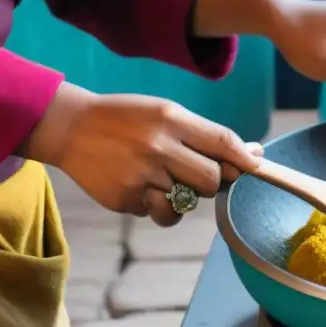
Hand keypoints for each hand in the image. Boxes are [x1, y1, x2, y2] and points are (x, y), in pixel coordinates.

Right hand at [23, 83, 262, 225]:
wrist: (70, 127)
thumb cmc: (129, 119)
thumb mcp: (166, 113)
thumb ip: (207, 135)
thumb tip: (254, 154)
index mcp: (171, 119)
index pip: (222, 141)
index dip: (244, 158)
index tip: (255, 166)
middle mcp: (157, 147)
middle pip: (211, 180)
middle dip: (211, 181)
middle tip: (194, 172)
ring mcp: (140, 176)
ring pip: (187, 204)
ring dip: (184, 197)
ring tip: (165, 180)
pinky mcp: (125, 199)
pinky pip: (159, 213)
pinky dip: (158, 206)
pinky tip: (142, 188)